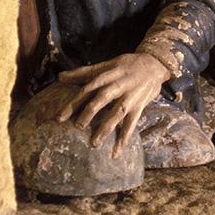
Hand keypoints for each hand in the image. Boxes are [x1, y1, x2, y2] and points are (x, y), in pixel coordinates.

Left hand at [55, 52, 171, 155]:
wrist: (155, 64)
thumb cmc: (127, 65)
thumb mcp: (106, 65)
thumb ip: (83, 73)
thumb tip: (59, 77)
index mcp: (107, 75)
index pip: (87, 88)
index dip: (74, 102)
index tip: (60, 117)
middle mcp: (118, 85)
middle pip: (101, 99)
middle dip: (89, 113)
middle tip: (77, 127)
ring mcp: (129, 97)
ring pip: (116, 113)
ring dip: (106, 128)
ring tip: (94, 143)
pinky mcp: (139, 106)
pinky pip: (132, 123)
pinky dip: (125, 137)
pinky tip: (117, 151)